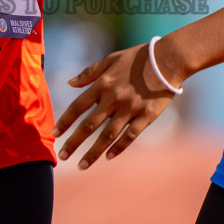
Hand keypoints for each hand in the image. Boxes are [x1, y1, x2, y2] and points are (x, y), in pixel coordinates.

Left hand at [54, 42, 178, 168]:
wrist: (169, 59)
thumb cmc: (139, 57)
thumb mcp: (111, 59)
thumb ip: (89, 72)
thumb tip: (69, 83)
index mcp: (103, 84)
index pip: (78, 106)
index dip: (65, 121)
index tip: (55, 134)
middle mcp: (113, 98)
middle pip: (89, 125)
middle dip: (73, 143)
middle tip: (61, 156)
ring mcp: (130, 109)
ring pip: (107, 136)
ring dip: (92, 152)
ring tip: (81, 166)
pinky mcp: (146, 116)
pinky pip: (129, 136)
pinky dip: (118, 148)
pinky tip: (108, 157)